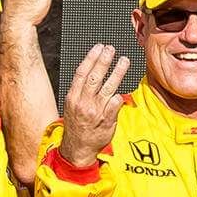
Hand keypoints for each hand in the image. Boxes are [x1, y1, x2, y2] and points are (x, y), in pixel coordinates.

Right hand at [57, 45, 128, 164]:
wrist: (78, 148)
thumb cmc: (78, 124)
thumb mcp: (72, 106)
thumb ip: (82, 90)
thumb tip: (95, 71)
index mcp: (72, 97)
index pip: (81, 73)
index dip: (90, 58)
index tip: (98, 47)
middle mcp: (83, 102)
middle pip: (94, 77)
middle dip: (104, 61)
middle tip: (112, 49)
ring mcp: (96, 111)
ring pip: (108, 88)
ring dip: (117, 72)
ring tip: (124, 60)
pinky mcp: (107, 120)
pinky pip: (115, 104)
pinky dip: (118, 97)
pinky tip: (123, 91)